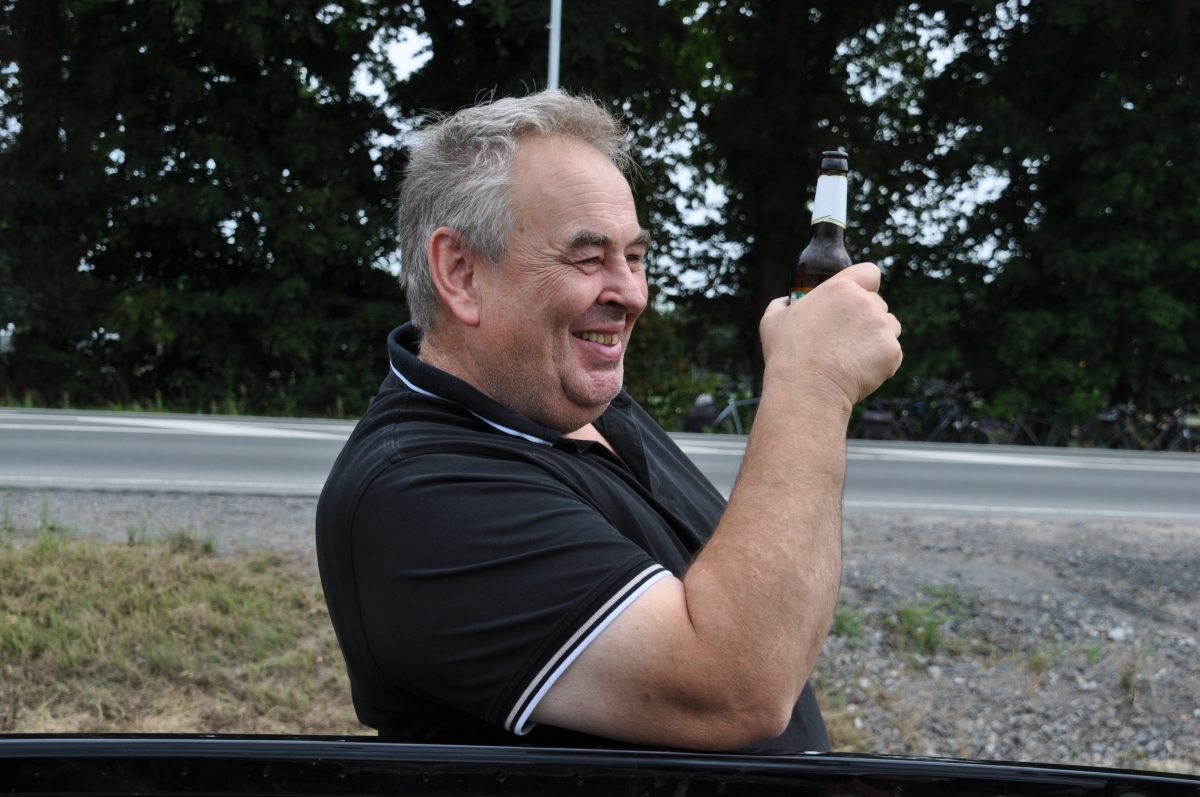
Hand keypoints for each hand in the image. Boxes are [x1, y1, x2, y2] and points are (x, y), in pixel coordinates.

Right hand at [760, 263, 901, 406]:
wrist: (807, 389)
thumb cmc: (787, 356)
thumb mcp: (772, 321)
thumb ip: (782, 304)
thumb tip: (786, 301)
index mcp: (840, 288)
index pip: (869, 273)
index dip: (865, 284)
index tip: (857, 297)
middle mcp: (866, 303)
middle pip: (878, 303)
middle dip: (866, 317)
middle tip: (845, 337)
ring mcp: (882, 327)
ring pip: (890, 326)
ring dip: (877, 337)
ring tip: (852, 355)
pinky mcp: (891, 352)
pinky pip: (893, 353)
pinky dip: (881, 362)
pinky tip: (858, 371)